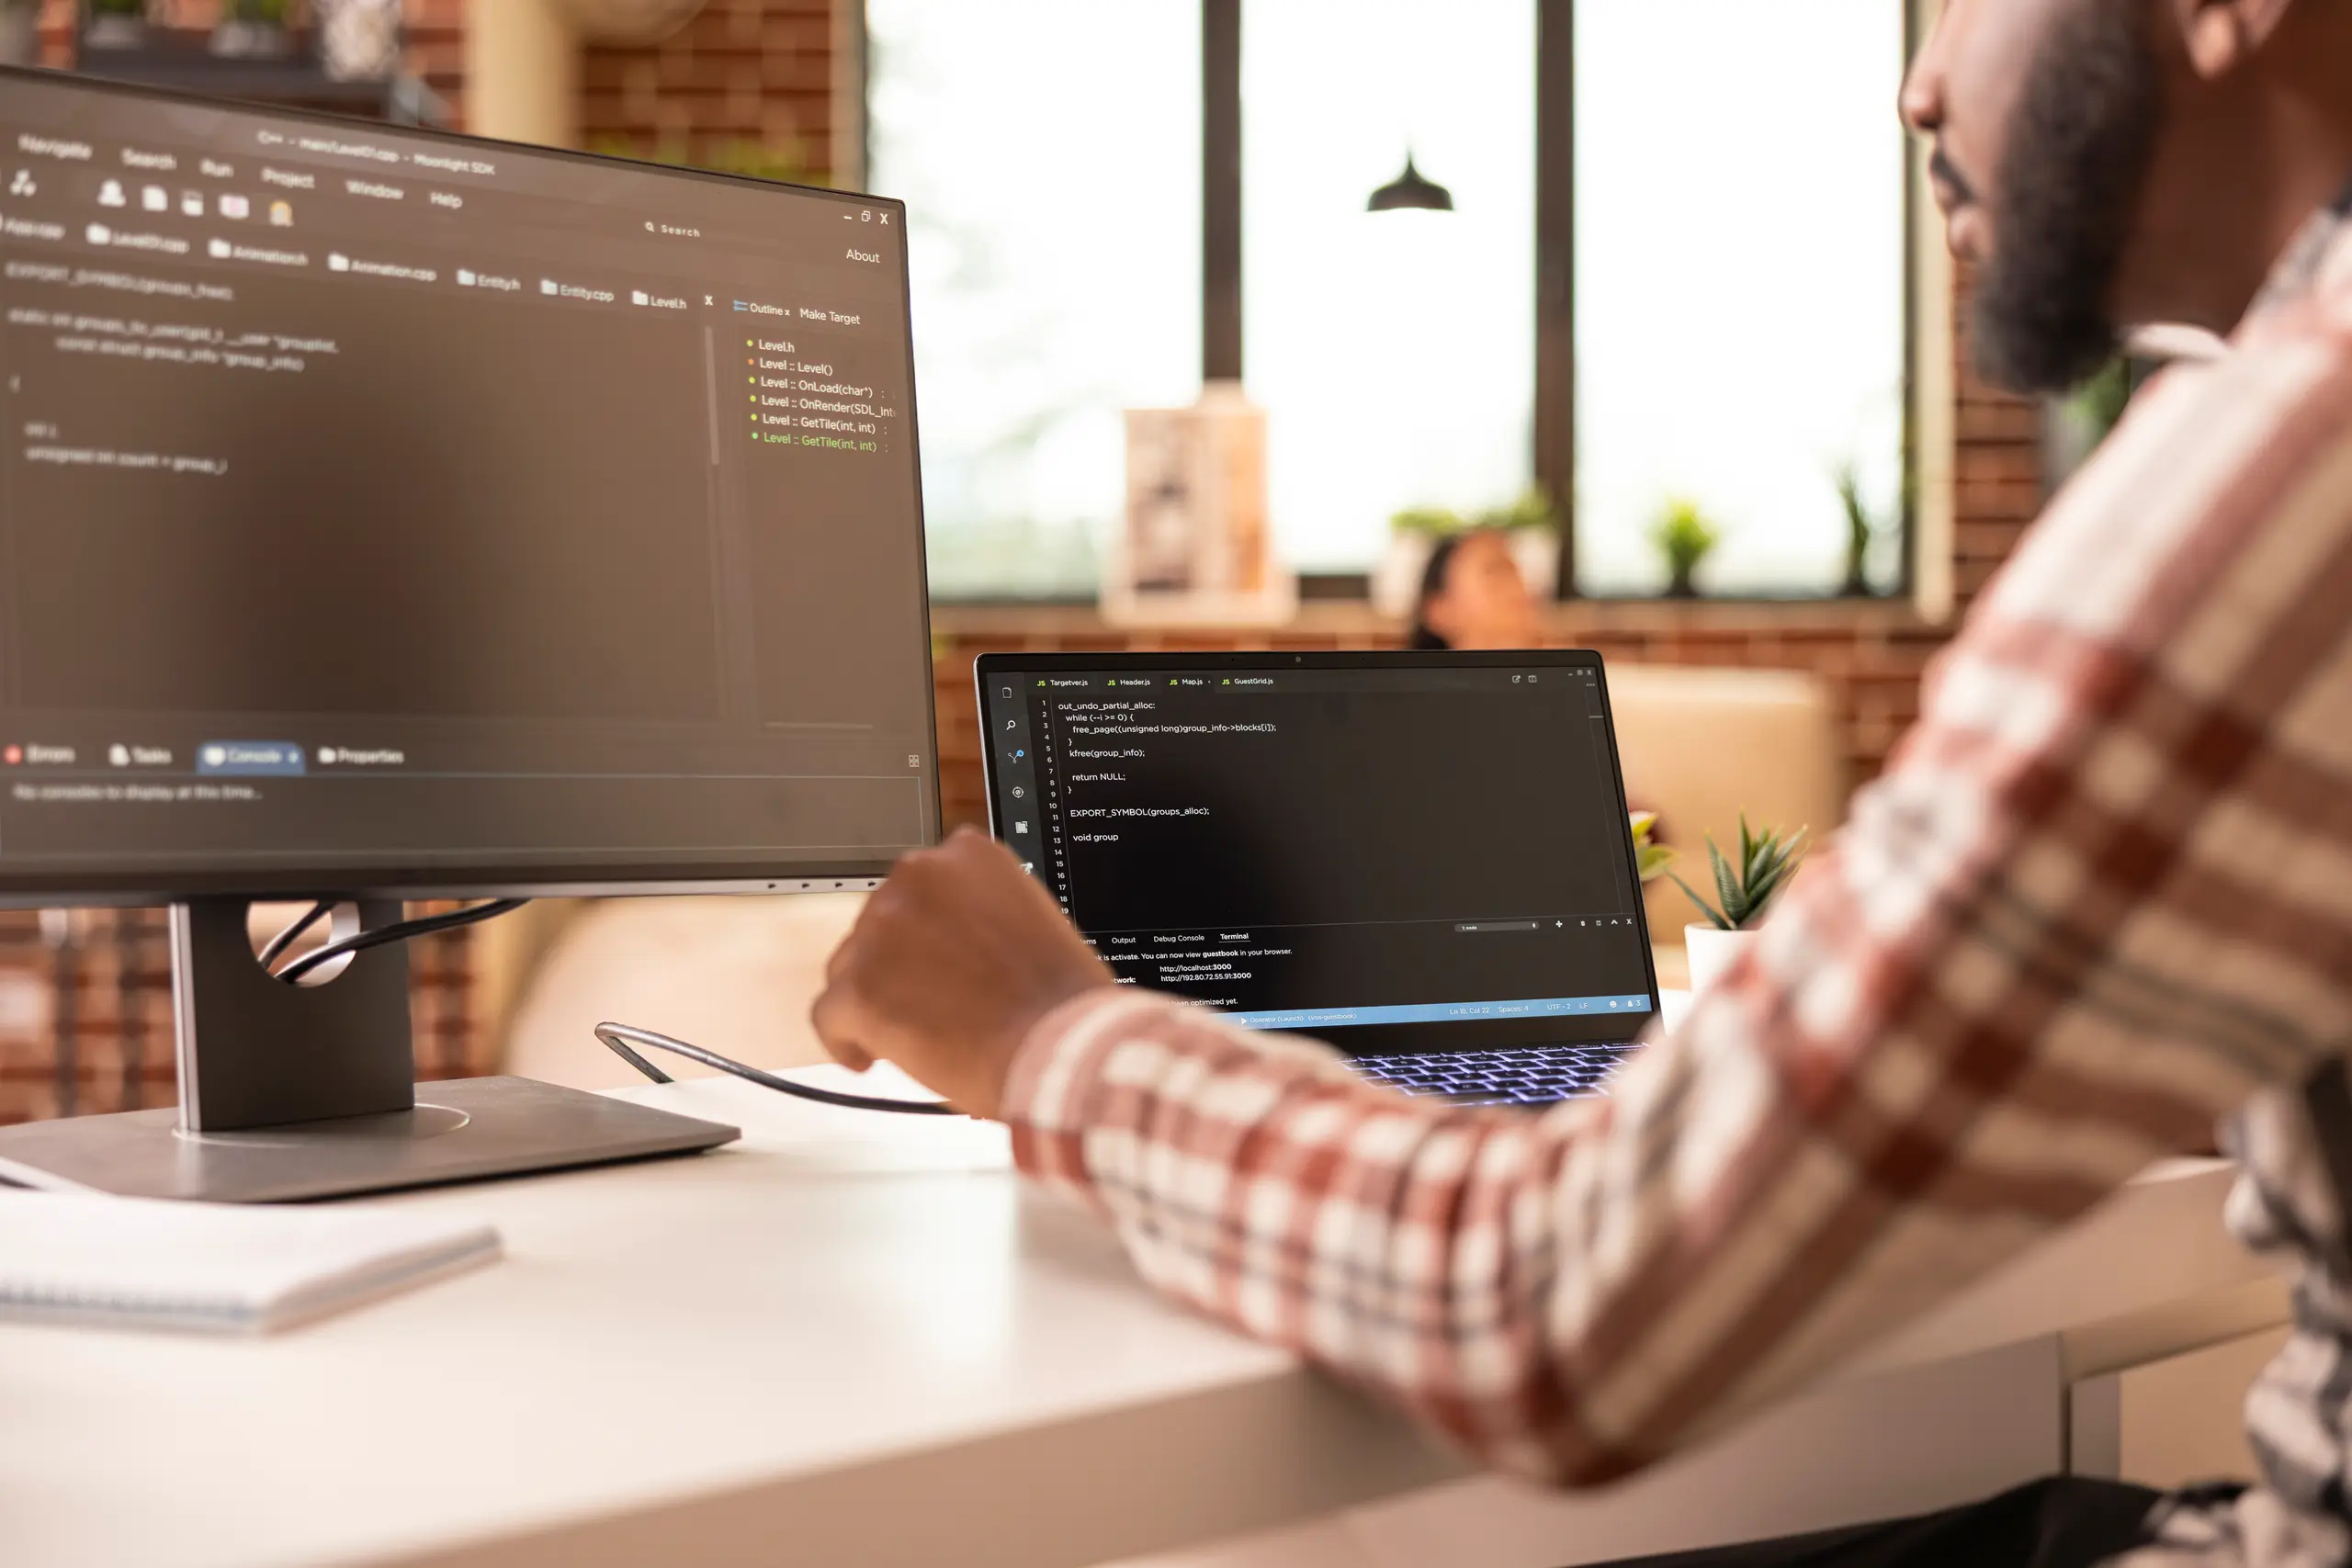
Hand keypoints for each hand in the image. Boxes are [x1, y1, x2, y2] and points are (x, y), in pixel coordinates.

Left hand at [812, 827, 1113, 1118]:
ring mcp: (882, 931)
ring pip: (850, 965)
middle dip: (898, 962)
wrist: (1058, 1049)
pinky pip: (827, 1014)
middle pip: (881, 923)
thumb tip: (955, 948)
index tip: (935, 955)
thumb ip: (984, 918)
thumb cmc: (1060, 1000)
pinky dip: (843, 1038)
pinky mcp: (857, 988)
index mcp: (969, 856)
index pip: (923, 885)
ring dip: (871, 996)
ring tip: (905, 1033)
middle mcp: (919, 878)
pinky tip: (867, 1055)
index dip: (926, 928)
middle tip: (927, 1000)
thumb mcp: (1035, 922)